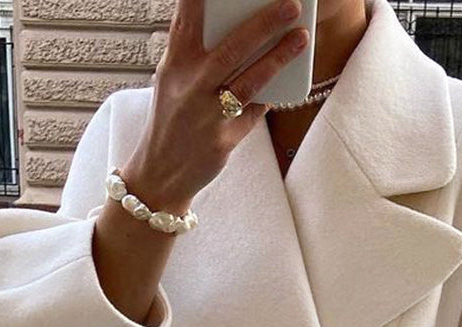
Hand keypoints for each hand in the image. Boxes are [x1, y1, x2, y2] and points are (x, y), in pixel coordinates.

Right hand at [122, 0, 311, 210]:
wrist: (160, 174)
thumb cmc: (171, 118)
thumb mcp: (171, 79)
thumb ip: (194, 50)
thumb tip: (235, 22)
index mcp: (175, 64)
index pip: (187, 19)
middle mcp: (190, 87)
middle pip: (231, 49)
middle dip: (264, 24)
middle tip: (292, 5)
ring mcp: (207, 116)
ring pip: (249, 81)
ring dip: (278, 58)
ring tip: (301, 38)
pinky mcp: (224, 140)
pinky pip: (255, 111)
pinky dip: (271, 94)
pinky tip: (288, 79)